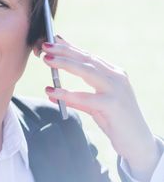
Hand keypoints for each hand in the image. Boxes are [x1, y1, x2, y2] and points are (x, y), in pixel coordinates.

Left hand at [40, 36, 160, 181]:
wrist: (136, 142)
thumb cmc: (115, 122)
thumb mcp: (94, 106)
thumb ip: (75, 98)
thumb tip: (50, 91)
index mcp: (114, 74)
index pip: (88, 56)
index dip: (70, 47)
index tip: (52, 39)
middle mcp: (116, 77)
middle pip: (86, 59)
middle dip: (64, 50)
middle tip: (45, 45)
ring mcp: (116, 90)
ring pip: (86, 71)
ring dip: (64, 63)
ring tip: (46, 59)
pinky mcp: (112, 105)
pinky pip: (85, 97)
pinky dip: (66, 93)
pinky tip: (50, 91)